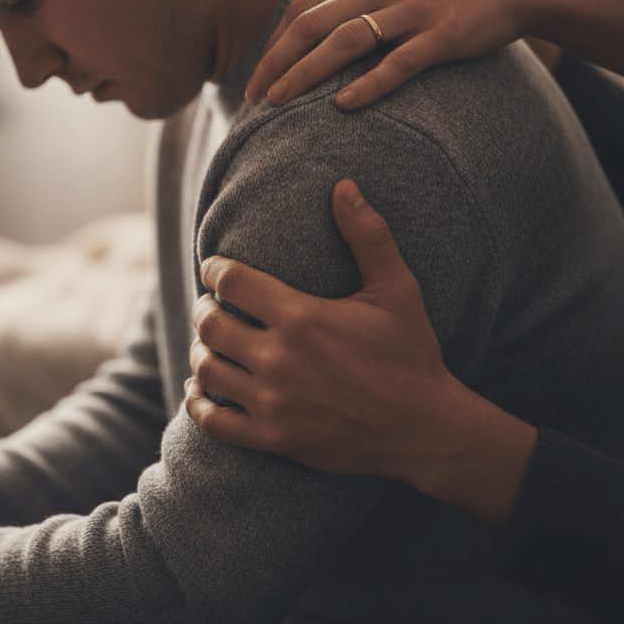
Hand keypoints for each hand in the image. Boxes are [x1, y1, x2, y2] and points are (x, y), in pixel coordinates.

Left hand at [187, 178, 460, 475]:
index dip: (216, 269)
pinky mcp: (273, 438)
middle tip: (213, 305)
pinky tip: (200, 389)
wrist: (425, 430)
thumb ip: (367, 234)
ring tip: (209, 342)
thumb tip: (343, 185)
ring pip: (206, 370)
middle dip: (205, 308)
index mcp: (301, 316)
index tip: (216, 267)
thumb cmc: (411, 354)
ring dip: (201, 351)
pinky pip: (213, 421)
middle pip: (210, 324)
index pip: (231, 281)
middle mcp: (279, 359)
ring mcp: (273, 402)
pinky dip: (198, 402)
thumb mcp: (396, 288)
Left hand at [246, 0, 553, 108]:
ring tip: (279, 103)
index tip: (256, 75)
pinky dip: (369, 85)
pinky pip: (398, 64)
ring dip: (305, 74)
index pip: (302, 6)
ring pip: (345, 42)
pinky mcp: (441, 35)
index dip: (274, 42)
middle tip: (253, 97)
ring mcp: (412, 9)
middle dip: (276, 62)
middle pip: (312, 24)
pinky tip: (342, 105)